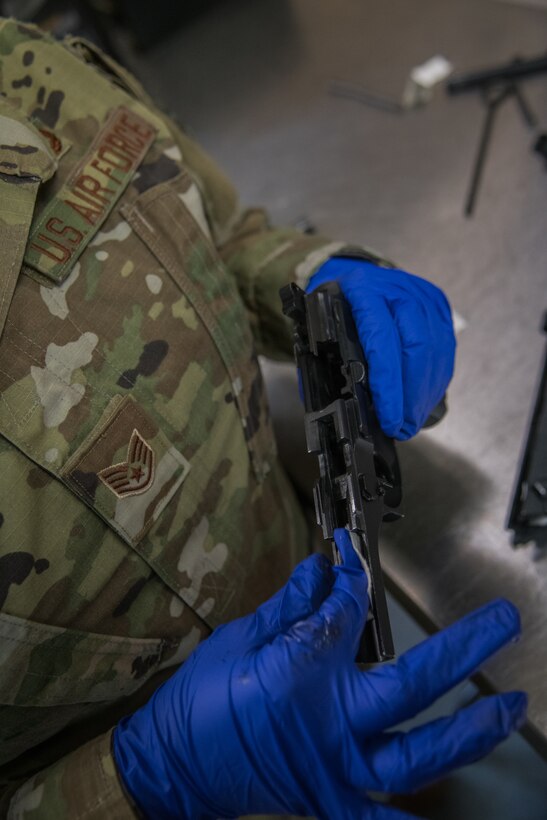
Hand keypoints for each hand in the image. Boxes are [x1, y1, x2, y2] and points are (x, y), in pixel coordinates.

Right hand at [113, 530, 525, 819]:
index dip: (354, 580)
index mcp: (297, 672)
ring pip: (416, 756)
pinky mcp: (327, 799)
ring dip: (467, 731)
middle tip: (502, 622)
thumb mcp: (239, 638)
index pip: (346, 613)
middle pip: (410, 681)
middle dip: (462, 650)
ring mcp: (334, 767)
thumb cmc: (201, 697)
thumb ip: (291, 606)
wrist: (174, 767)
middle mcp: (327, 721)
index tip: (356, 562)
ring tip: (509, 710)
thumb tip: (325, 569)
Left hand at [307, 257, 456, 439]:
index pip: (381, 340)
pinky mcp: (438, 305)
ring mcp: (422, 295)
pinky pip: (445, 348)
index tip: (389, 418)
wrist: (354, 274)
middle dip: (412, 395)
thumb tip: (334, 406)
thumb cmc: (334, 307)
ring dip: (425, 392)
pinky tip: (423, 401)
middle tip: (404, 427)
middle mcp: (398, 289)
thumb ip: (325, 361)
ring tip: (412, 421)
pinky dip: (435, 379)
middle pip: (416, 346)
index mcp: (362, 290)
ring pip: (435, 349)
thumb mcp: (319, 327)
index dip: (388, 385)